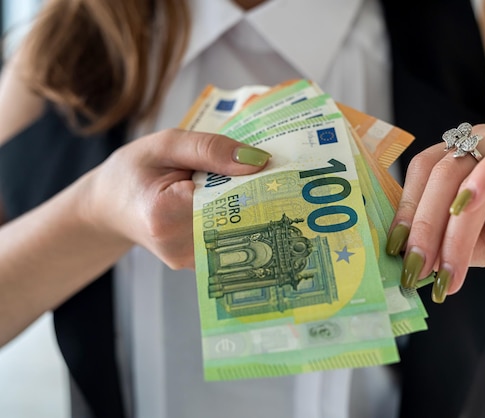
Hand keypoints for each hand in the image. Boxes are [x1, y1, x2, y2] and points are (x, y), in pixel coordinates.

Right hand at [82, 128, 269, 268]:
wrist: (108, 208)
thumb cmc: (133, 172)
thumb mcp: (165, 145)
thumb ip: (210, 149)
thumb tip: (258, 160)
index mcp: (164, 214)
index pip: (225, 198)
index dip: (252, 182)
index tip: (273, 167)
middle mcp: (178, 245)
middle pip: (236, 218)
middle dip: (257, 194)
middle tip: (275, 173)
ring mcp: (188, 259)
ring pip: (237, 229)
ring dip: (250, 205)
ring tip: (253, 183)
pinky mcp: (197, 263)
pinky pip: (229, 238)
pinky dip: (238, 217)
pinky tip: (238, 200)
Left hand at [388, 110, 484, 302]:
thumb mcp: (482, 245)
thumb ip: (447, 241)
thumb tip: (407, 260)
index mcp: (469, 158)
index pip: (423, 173)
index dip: (406, 210)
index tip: (395, 252)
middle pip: (437, 171)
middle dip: (422, 225)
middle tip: (416, 269)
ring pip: (464, 170)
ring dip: (448, 224)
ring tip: (445, 267)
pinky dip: (484, 181)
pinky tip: (467, 208)